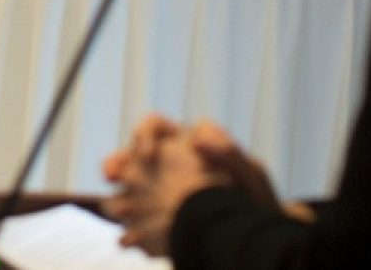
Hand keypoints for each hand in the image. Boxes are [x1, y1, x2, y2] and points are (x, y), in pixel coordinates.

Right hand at [101, 118, 282, 257]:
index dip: (145, 136)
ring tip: (117, 210)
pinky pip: (134, 228)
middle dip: (115, 164)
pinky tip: (133, 241)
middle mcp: (164, 168)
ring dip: (115, 199)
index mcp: (183, 146)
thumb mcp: (250, 174)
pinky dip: (130, 234)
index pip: (153, 127)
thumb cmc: (257, 202)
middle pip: (128, 157)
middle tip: (113, 176)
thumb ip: (225, 150)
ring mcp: (157, 198)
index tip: (148, 154)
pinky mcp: (156, 228)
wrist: (257, 242)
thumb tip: (195, 137)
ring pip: (125, 193)